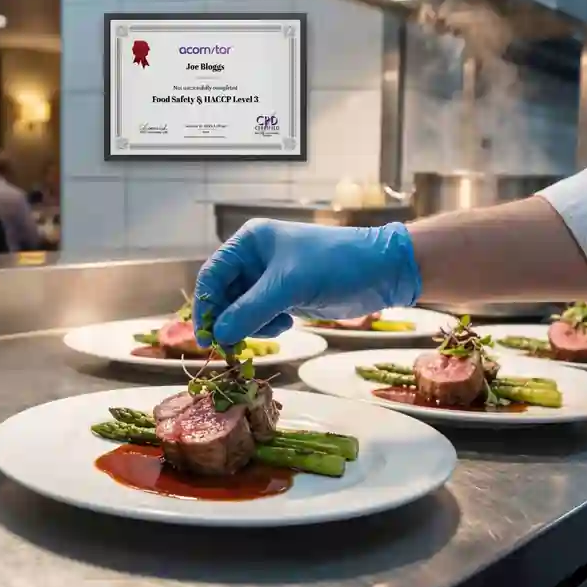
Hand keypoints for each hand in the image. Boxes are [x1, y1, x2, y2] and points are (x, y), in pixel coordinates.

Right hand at [194, 219, 420, 345]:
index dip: (206, 305)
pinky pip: (261, 315)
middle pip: (223, 294)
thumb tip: (219, 335)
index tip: (208, 336)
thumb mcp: (289, 286)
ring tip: (275, 327)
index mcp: (250, 242)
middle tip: (233, 345)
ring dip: (251, 324)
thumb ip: (250, 311)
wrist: (380, 272)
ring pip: (241, 309)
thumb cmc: (335, 265)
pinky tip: (287, 323)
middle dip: (229, 319)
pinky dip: (266, 325)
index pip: (212, 274)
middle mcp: (255, 258)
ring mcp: (270, 278)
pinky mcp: (285, 295)